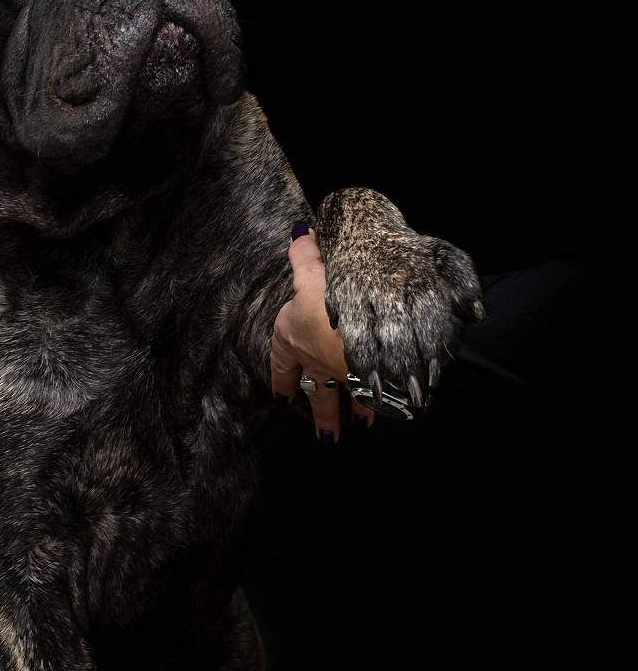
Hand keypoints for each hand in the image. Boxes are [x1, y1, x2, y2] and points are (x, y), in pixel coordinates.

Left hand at [269, 225, 374, 443]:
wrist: (364, 327)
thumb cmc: (329, 302)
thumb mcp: (314, 274)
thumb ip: (305, 256)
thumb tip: (298, 233)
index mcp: (293, 338)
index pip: (283, 365)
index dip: (282, 381)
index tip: (281, 399)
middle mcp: (314, 362)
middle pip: (315, 392)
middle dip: (321, 414)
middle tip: (324, 437)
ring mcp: (342, 374)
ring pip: (345, 398)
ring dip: (352, 414)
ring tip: (359, 430)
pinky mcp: (370, 380)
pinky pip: (373, 397)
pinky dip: (379, 406)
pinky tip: (389, 414)